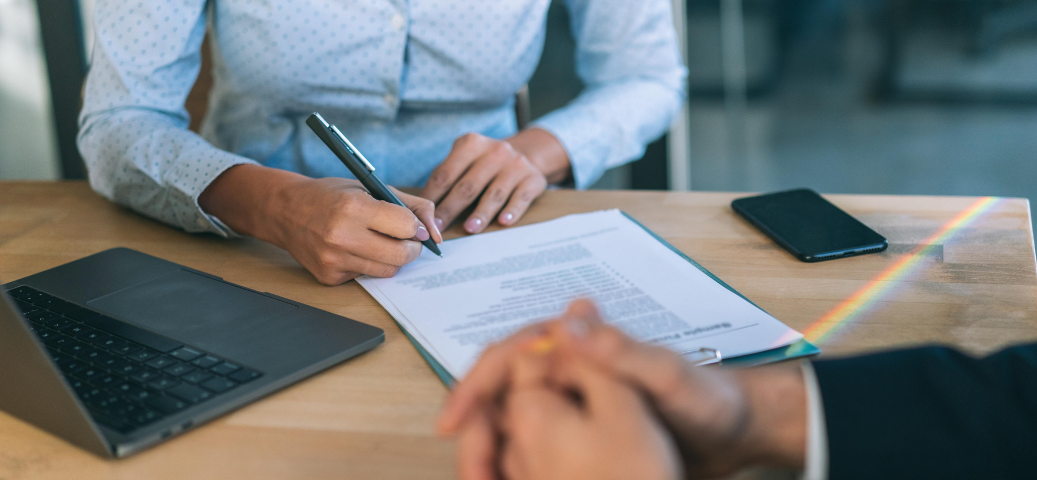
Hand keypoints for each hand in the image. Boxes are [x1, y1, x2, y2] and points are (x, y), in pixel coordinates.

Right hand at [199, 164, 441, 284]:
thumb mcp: (370, 187)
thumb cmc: (332, 196)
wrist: (285, 211)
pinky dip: (368, 265)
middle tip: (407, 241)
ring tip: (381, 243)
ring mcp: (334, 259)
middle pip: (401, 255)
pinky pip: (365, 277)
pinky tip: (355, 250)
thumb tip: (437, 232)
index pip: (406, 227)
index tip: (415, 227)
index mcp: (354, 207)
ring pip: (387, 271)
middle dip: (412, 249)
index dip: (416, 228)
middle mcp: (342, 235)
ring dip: (393, 259)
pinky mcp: (329, 276)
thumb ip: (410, 205)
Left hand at [420, 129, 569, 233]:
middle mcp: (495, 151)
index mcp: (471, 144)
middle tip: (439, 228)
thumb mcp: (466, 159)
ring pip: (494, 193)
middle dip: (451, 209)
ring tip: (470, 229)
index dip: (433, 197)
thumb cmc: (485, 164)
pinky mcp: (533, 179)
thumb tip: (424, 208)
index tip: (424, 217)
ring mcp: (516, 164)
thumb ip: (448, 177)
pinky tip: (503, 222)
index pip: (446, 174)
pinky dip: (512, 211)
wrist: (528, 154)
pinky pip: (521, 198)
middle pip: (468, 185)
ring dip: (481, 213)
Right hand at [439, 300, 807, 479]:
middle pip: (501, 388)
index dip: (475, 386)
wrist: (736, 433)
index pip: (510, 355)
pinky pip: (534, 441)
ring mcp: (574, 398)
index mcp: (583, 347)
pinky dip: (516, 460)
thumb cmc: (709, 400)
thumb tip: (567, 322)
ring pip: (512, 417)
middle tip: (468, 465)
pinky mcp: (581, 427)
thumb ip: (622, 351)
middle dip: (476, 423)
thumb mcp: (667, 377)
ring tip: (483, 477)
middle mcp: (570, 368)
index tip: (455, 422)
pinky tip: (509, 478)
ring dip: (492, 445)